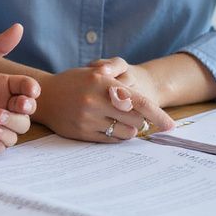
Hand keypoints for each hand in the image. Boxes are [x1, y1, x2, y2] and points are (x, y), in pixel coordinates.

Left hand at [0, 23, 38, 152]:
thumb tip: (19, 26)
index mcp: (2, 84)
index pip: (27, 87)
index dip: (32, 90)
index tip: (28, 92)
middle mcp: (2, 103)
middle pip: (27, 111)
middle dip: (22, 112)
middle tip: (2, 111)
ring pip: (18, 129)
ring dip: (10, 128)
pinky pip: (3, 145)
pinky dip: (0, 144)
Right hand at [32, 57, 173, 141]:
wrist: (44, 96)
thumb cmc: (74, 83)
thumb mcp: (95, 75)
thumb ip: (119, 88)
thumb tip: (144, 109)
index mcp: (101, 82)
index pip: (138, 101)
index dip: (158, 115)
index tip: (171, 125)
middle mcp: (95, 100)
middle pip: (136, 119)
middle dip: (141, 119)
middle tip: (136, 116)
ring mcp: (88, 118)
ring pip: (125, 132)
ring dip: (129, 129)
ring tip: (118, 120)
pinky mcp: (82, 132)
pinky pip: (111, 140)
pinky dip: (116, 135)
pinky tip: (108, 126)